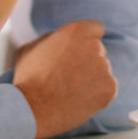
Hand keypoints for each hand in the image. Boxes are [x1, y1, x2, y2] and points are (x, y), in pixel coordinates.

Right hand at [13, 19, 116, 138]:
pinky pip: (108, 88)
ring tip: (72, 91)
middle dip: (89, 61)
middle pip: (99, 51)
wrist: (33, 110)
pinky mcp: (109, 88)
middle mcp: (94, 46)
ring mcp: (104, 67)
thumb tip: (59, 38)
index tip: (80, 52)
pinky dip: (98, 95)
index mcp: (76, 31)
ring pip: (103, 70)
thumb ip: (51, 38)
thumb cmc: (28, 79)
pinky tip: (80, 100)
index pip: (95, 28)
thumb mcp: (31, 48)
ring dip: (93, 79)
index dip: (87, 40)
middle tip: (71, 76)